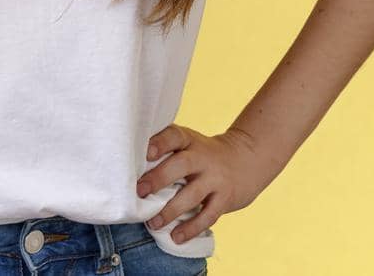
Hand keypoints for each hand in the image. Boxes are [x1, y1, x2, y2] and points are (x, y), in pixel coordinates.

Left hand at [135, 123, 287, 245]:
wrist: (246, 160)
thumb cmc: (202, 154)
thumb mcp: (189, 144)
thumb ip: (166, 152)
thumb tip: (127, 168)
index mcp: (190, 140)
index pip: (174, 136)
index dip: (160, 142)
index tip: (146, 152)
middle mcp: (203, 157)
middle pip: (182, 165)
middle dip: (159, 178)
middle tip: (140, 191)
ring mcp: (216, 179)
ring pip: (193, 194)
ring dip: (171, 210)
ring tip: (153, 223)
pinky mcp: (225, 199)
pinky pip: (208, 216)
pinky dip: (191, 228)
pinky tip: (176, 237)